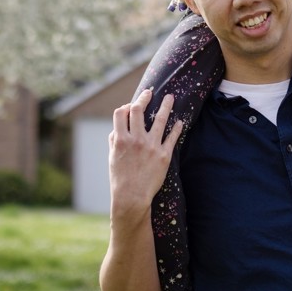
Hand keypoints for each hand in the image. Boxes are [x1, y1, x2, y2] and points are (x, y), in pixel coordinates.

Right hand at [108, 89, 182, 214]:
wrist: (132, 197)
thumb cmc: (120, 178)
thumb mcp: (112, 158)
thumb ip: (114, 140)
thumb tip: (117, 128)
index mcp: (121, 139)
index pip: (120, 113)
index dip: (125, 106)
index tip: (131, 104)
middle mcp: (136, 139)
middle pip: (139, 110)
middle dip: (144, 98)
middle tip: (149, 93)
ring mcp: (151, 146)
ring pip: (160, 119)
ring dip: (166, 105)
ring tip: (170, 97)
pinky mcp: (163, 155)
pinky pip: (172, 137)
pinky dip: (177, 128)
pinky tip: (179, 122)